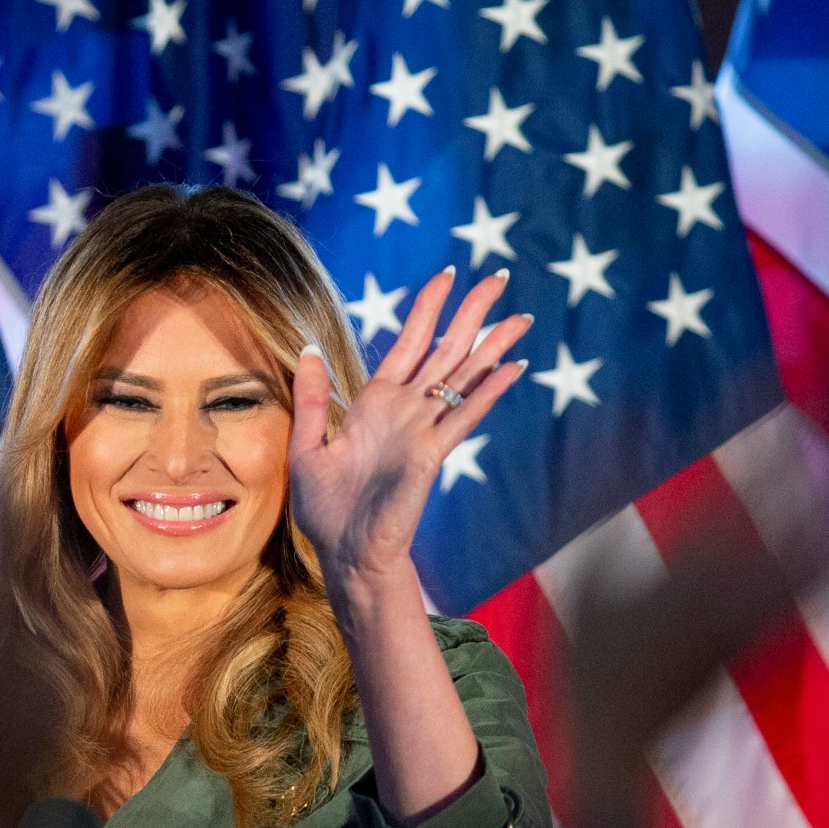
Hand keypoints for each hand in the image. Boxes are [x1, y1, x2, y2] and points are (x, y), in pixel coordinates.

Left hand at [289, 268, 532, 586]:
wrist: (344, 552)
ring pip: (464, 376)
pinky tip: (514, 368)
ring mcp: (423, 429)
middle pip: (447, 349)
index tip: (447, 275)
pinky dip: (489, 390)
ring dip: (493, 346)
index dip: (428, 308)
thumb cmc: (325, 508)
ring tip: (522, 317)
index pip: (409, 343)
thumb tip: (308, 349)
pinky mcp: (432, 453)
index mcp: (375, 402)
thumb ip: (312, 398)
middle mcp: (406, 409)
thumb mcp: (306, 446)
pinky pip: (465, 414)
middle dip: (472, 313)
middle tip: (500, 279)